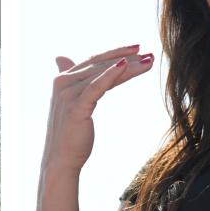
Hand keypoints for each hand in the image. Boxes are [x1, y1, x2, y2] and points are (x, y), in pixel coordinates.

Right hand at [43, 45, 153, 176]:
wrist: (60, 161)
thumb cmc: (70, 136)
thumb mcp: (73, 104)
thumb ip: (72, 82)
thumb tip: (61, 58)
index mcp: (62, 80)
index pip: (93, 61)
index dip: (115, 53)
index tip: (137, 48)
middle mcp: (63, 83)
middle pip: (100, 65)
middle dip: (126, 57)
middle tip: (149, 54)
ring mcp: (68, 94)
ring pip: (102, 74)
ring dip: (128, 66)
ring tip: (148, 62)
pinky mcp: (76, 107)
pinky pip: (97, 87)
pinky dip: (111, 74)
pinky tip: (126, 66)